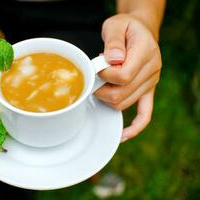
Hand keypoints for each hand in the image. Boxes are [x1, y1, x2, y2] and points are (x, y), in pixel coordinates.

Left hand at [94, 14, 161, 141]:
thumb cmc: (125, 29)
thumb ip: (114, 41)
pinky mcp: (148, 91)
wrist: (139, 32)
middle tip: (93, 80)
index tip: (97, 68)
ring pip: (124, 104)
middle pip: (122, 94)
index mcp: (146, 53)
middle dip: (101, 90)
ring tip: (100, 85)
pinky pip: (145, 114)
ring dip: (107, 99)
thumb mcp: (116, 25)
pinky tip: (123, 136)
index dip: (104, 76)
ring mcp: (151, 83)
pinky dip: (134, 127)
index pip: (123, 76)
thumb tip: (112, 60)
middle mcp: (152, 71)